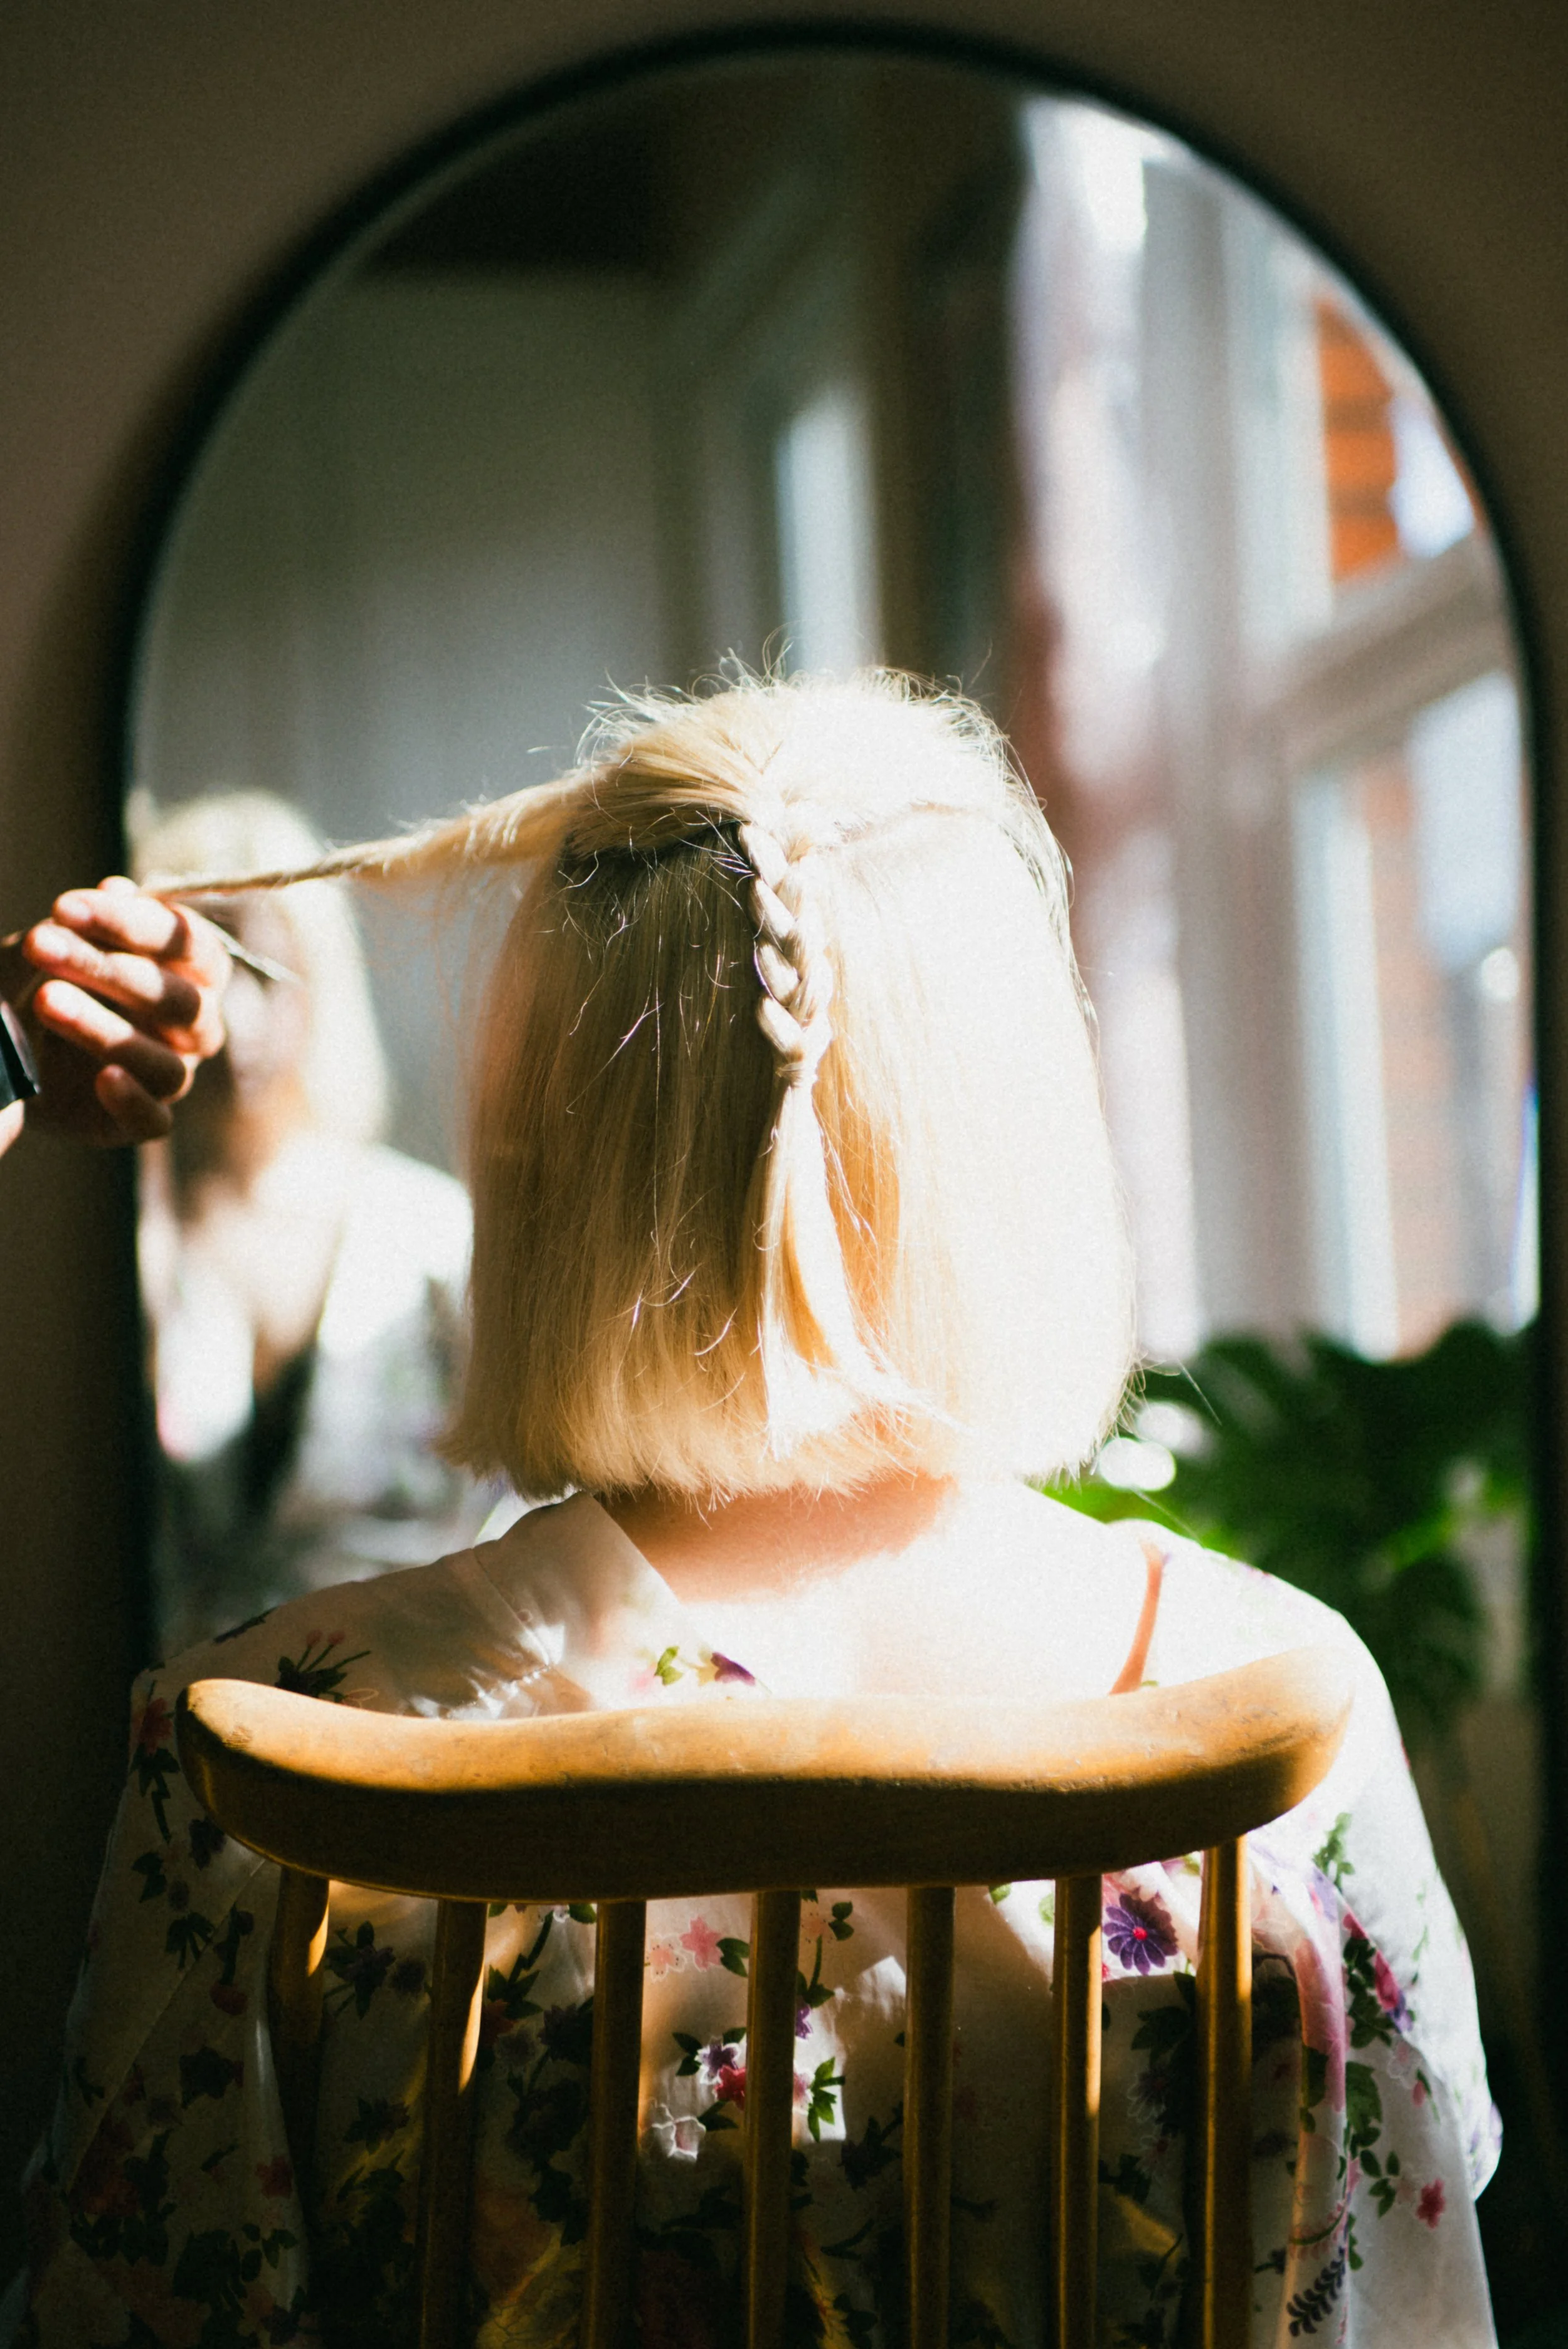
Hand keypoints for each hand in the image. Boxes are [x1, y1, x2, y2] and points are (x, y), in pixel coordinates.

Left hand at [0, 877, 231, 1147]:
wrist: (13, 1040)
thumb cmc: (50, 976)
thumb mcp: (63, 940)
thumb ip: (95, 921)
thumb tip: (120, 889)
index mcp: (192, 972)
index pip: (190, 945)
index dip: (134, 924)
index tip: (65, 907)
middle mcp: (195, 1025)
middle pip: (180, 1003)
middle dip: (110, 972)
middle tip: (41, 945)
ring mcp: (172, 1075)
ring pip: (166, 1064)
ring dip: (105, 1031)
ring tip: (44, 1001)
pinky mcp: (142, 1120)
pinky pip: (155, 1122)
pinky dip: (132, 1100)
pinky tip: (101, 1079)